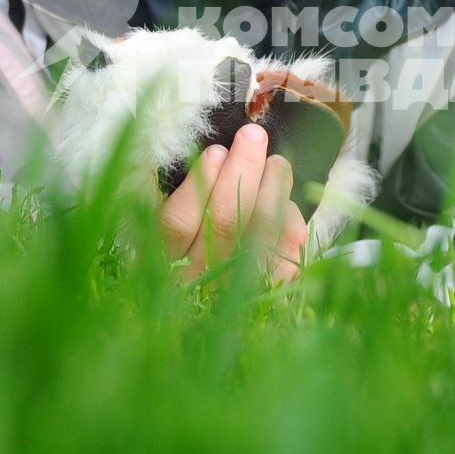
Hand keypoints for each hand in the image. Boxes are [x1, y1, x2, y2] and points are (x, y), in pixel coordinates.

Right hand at [158, 123, 309, 283]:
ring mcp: (234, 293)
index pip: (177, 222)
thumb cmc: (188, 256)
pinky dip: (291, 225)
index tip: (216, 151)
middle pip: (224, 223)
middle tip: (253, 136)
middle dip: (243, 171)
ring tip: (277, 163)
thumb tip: (217, 156)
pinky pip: (286, 257)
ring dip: (273, 191)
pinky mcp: (269, 295)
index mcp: (163, 264)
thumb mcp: (168, 234)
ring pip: (260, 236)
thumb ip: (181, 202)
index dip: (199, 183)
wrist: (210, 317)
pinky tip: (288, 203)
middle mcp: (197, 283)